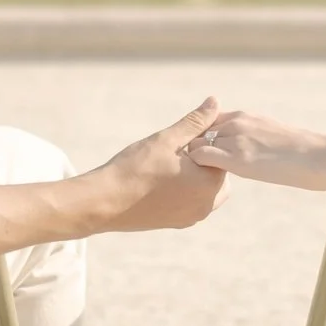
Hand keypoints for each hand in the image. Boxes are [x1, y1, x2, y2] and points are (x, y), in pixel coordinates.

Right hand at [87, 98, 232, 231]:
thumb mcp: (167, 140)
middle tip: (175, 152)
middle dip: (203, 160)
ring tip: (167, 166)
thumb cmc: (135, 168)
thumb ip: (195, 122)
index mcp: (209, 184)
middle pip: (217, 174)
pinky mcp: (177, 223)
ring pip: (205, 189)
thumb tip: (215, 102)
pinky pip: (191, 202)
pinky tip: (161, 180)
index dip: (204, 141)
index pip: (221, 155)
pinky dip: (184, 190)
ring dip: (195, 175)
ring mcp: (191, 217)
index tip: (182, 140)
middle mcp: (205, 205)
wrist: (104, 202)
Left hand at [182, 110, 325, 191]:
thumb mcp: (272, 137)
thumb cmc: (302, 153)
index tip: (196, 155)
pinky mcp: (236, 158)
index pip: (208, 122)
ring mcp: (234, 139)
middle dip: (189, 149)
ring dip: (189, 161)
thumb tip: (250, 150)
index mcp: (244, 116)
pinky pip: (201, 157)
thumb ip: (253, 138)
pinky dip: (194, 168)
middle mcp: (235, 123)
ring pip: (194, 144)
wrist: (318, 157)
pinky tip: (196, 183)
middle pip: (196, 132)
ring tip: (186, 178)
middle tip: (185, 170)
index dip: (200, 139)